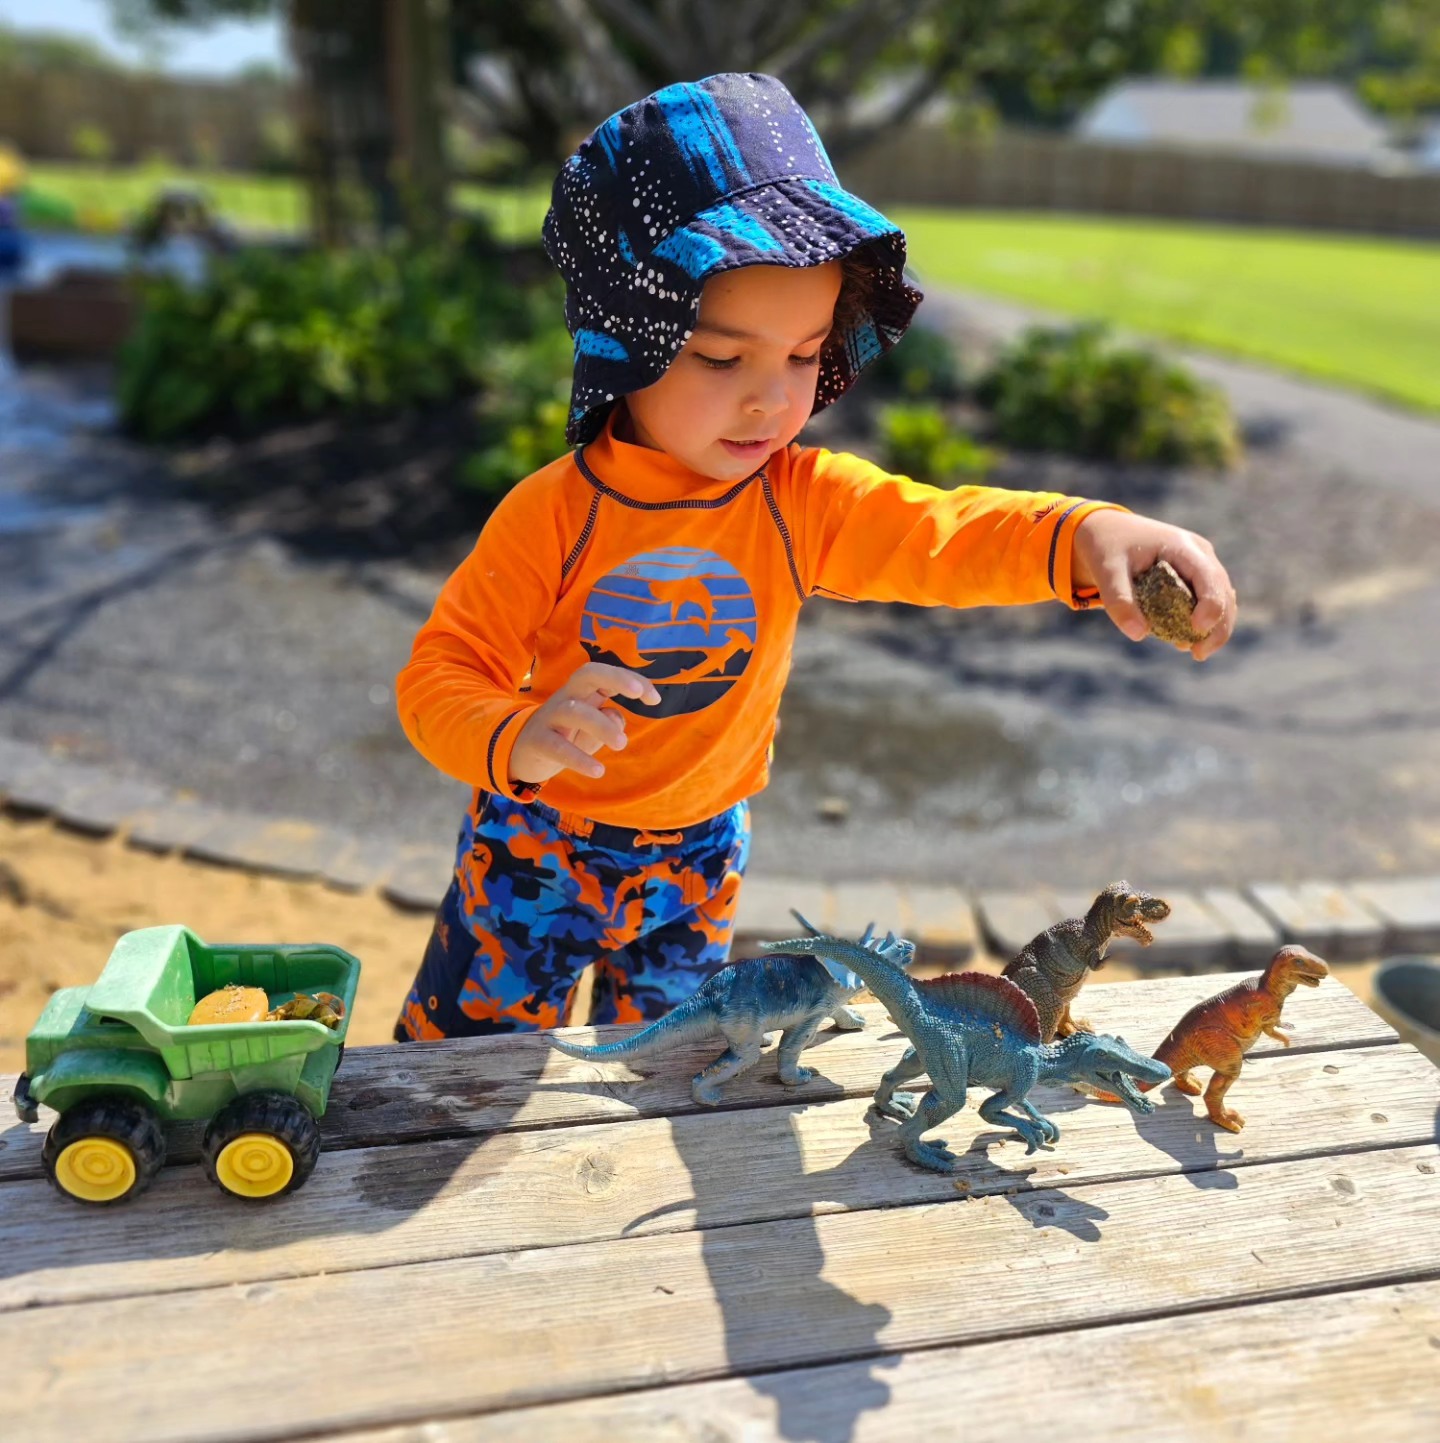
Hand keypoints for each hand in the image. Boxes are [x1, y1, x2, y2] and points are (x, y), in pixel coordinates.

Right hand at [508, 663, 660, 785]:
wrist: (519, 753)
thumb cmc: (564, 736)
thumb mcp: (590, 730)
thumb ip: (608, 721)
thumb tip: (616, 715)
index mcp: (581, 692)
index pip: (607, 675)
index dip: (632, 681)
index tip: (655, 699)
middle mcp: (566, 697)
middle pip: (587, 674)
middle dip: (615, 678)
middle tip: (639, 695)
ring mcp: (549, 717)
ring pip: (575, 711)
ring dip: (601, 725)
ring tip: (621, 744)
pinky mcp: (537, 741)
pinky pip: (557, 747)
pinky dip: (578, 758)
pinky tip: (598, 771)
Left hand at [1072, 511, 1235, 660]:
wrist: (1106, 531)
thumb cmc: (1106, 548)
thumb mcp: (1106, 572)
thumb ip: (1119, 601)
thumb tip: (1138, 635)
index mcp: (1181, 545)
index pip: (1208, 577)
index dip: (1211, 605)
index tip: (1198, 630)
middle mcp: (1198, 553)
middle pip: (1222, 591)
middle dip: (1218, 625)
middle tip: (1200, 655)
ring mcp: (1200, 563)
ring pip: (1221, 597)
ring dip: (1216, 627)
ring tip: (1196, 653)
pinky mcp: (1194, 575)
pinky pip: (1208, 600)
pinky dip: (1204, 622)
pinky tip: (1187, 641)